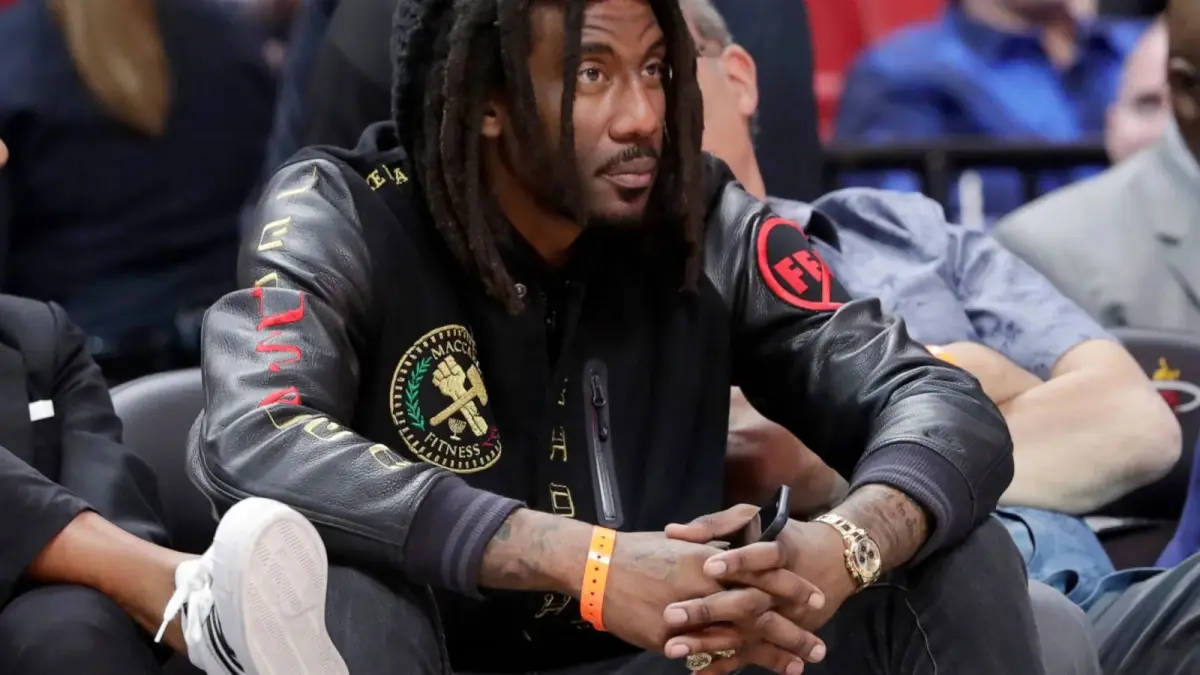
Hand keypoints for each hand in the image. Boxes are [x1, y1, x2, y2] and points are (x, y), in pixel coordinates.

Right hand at [601, 531, 821, 671]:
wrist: (598, 566)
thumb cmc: (640, 550)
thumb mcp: (683, 544)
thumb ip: (713, 553)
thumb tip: (736, 557)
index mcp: (714, 559)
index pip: (765, 573)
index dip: (792, 587)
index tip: (815, 598)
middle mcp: (709, 586)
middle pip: (762, 612)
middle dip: (793, 629)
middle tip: (819, 644)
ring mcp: (692, 615)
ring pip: (742, 638)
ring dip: (773, 654)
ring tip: (799, 666)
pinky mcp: (672, 637)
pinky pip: (707, 654)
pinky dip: (730, 666)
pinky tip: (746, 674)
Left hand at [664, 506, 854, 670]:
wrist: (834, 560)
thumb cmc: (782, 532)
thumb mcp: (752, 518)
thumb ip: (714, 525)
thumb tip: (671, 532)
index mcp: (779, 552)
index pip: (762, 557)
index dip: (737, 562)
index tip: (707, 566)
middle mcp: (782, 590)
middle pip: (747, 602)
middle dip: (708, 609)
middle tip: (671, 614)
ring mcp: (782, 617)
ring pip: (745, 633)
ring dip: (710, 643)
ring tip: (674, 648)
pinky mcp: (780, 637)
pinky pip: (752, 654)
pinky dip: (725, 665)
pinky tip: (697, 672)